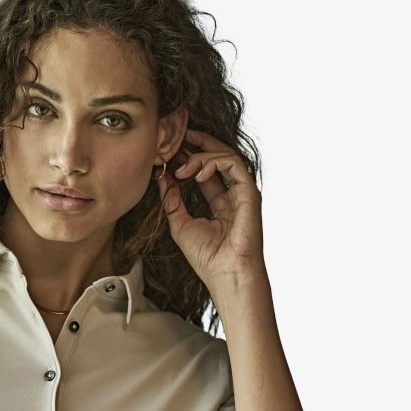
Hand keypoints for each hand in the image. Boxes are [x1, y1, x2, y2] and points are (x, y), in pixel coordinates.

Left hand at [156, 128, 264, 285]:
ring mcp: (242, 191)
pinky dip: (212, 161)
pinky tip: (194, 173)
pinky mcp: (249, 191)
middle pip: (217, 157)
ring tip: (180, 166)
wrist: (226, 273)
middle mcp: (232, 194)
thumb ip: (173, 201)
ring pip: (224, 155)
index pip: (205, 171)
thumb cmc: (207, 256)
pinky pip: (232, 163)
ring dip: (200, 155)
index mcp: (219, 202)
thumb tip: (162, 178)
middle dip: (196, 144)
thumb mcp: (180, 224)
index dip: (187, 158)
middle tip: (176, 138)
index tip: (169, 154)